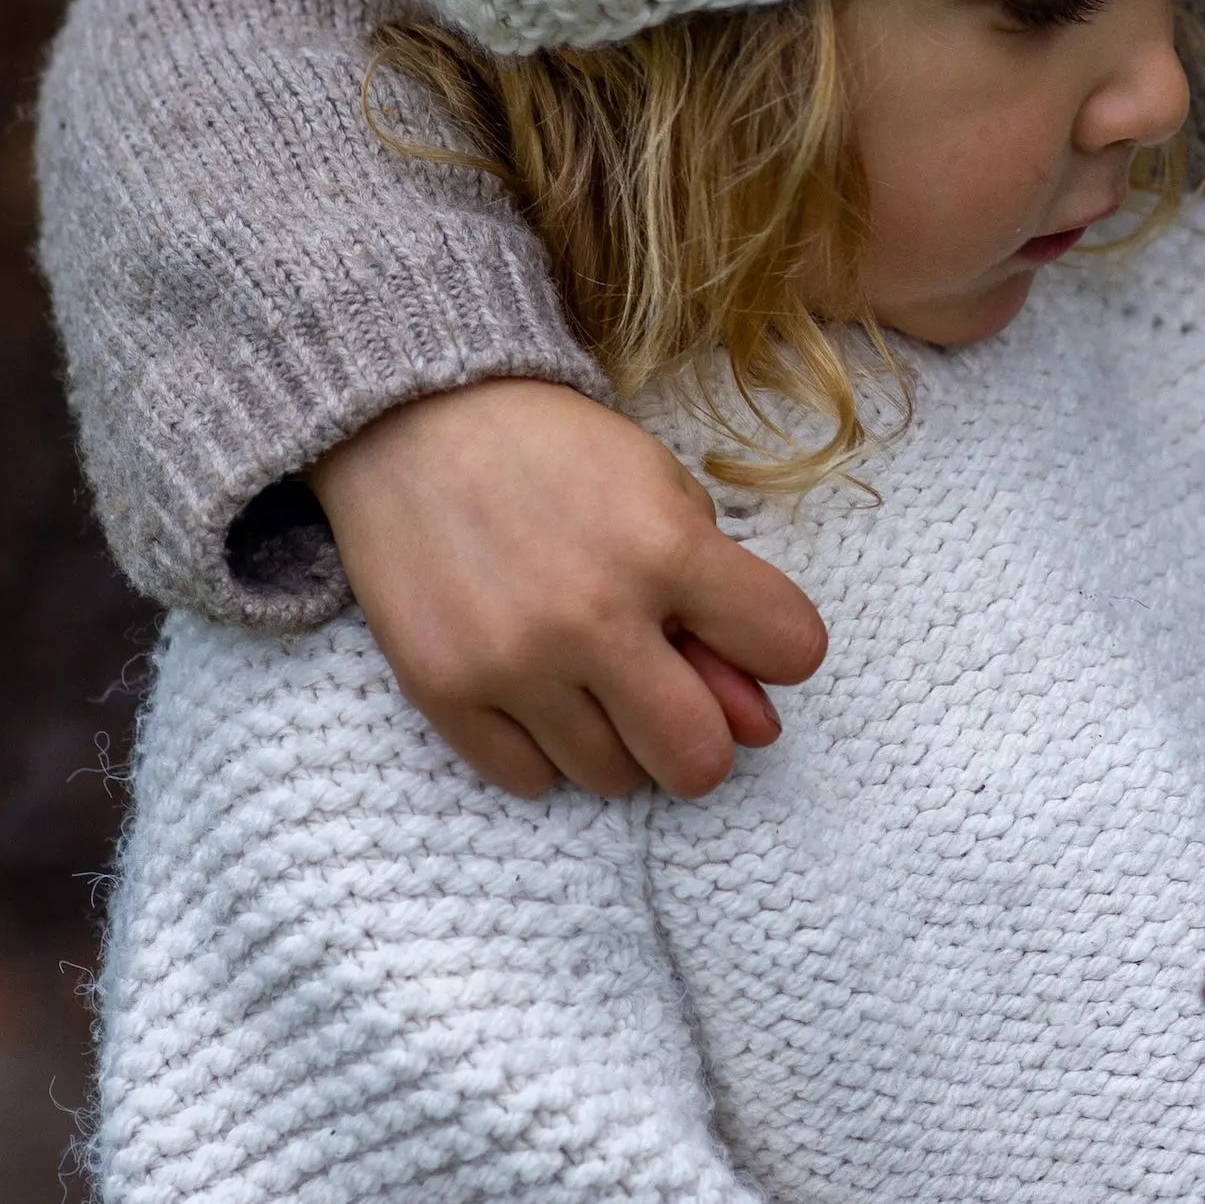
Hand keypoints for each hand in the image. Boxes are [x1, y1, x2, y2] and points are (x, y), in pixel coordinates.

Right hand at [309, 380, 826, 802]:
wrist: (414, 423)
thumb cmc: (555, 454)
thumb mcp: (665, 490)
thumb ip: (724, 601)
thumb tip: (759, 723)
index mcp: (665, 547)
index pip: (790, 649)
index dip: (777, 651)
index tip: (741, 639)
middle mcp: (593, 617)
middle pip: (698, 759)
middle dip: (702, 738)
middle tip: (671, 699)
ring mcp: (513, 663)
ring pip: (612, 777)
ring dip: (618, 740)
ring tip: (589, 674)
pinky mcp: (443, 692)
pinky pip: (529, 779)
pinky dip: (543, 749)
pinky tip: (535, 690)